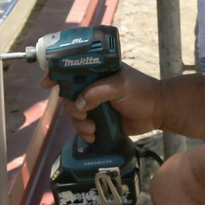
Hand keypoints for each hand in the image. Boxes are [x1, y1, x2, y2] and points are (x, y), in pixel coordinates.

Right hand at [41, 63, 161, 142]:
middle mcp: (93, 85)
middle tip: (81, 115)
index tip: (46, 83)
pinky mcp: (99, 119)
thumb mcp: (120, 85)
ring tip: (92, 128)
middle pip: (69, 94)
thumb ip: (98, 92)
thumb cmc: (142, 91)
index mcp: (97, 71)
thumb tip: (79, 104)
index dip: (57, 74)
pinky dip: (84, 132)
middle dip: (71, 107)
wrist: (157, 111)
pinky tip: (93, 135)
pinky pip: (83, 125)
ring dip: (78, 123)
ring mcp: (95, 103)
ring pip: (74, 112)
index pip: (72, 69)